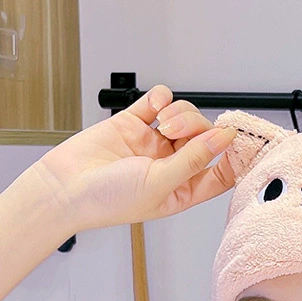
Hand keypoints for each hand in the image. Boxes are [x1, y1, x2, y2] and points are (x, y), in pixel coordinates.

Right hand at [29, 84, 236, 231]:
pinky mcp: (133, 124)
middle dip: (197, 128)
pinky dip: (161, 98)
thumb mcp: (161, 183)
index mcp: (183, 190)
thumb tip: (223, 140)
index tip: (236, 138)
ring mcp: (153, 145)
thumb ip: (193, 160)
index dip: (232, 155)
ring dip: (180, 113)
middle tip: (177, 131)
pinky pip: (156, 103)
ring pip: (183, 118)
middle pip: (203, 138)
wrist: (65, 187)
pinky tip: (157, 104)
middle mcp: (171, 167)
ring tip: (163, 122)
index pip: (221, 173)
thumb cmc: (110, 200)